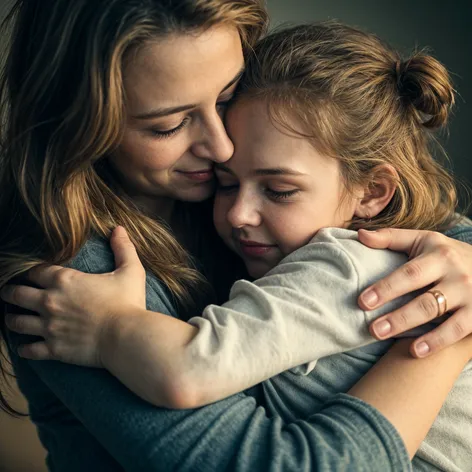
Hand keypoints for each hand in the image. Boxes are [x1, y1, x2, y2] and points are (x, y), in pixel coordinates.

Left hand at [1, 227, 145, 365]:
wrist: (126, 336)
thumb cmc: (128, 302)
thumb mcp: (130, 271)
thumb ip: (123, 248)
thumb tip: (119, 229)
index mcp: (65, 280)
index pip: (35, 271)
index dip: (30, 271)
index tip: (30, 273)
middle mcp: (50, 301)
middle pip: (17, 294)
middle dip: (9, 291)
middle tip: (8, 292)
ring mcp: (49, 326)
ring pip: (16, 322)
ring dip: (12, 318)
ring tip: (11, 318)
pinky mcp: (53, 349)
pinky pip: (29, 350)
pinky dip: (24, 348)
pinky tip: (25, 347)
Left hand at [358, 228, 471, 357]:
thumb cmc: (446, 254)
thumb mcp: (423, 240)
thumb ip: (391, 238)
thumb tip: (360, 234)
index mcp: (438, 255)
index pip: (409, 273)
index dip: (386, 288)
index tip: (363, 301)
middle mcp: (456, 274)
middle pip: (423, 298)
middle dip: (396, 315)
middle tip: (372, 328)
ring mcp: (470, 294)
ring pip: (438, 314)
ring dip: (410, 328)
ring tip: (386, 338)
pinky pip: (458, 330)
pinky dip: (437, 341)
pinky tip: (415, 351)